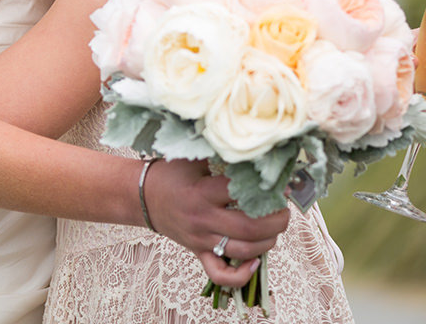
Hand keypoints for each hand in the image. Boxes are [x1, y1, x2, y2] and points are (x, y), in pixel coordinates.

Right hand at [141, 159, 289, 288]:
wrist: (142, 197)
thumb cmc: (168, 175)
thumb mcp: (191, 158)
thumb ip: (219, 154)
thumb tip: (252, 150)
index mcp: (202, 193)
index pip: (241, 194)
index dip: (266, 189)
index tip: (281, 184)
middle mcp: (203, 219)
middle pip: (249, 228)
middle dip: (276, 221)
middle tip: (284, 210)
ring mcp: (201, 240)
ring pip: (243, 250)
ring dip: (268, 242)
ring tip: (275, 228)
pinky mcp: (199, 253)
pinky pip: (221, 274)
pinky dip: (241, 275)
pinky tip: (255, 262)